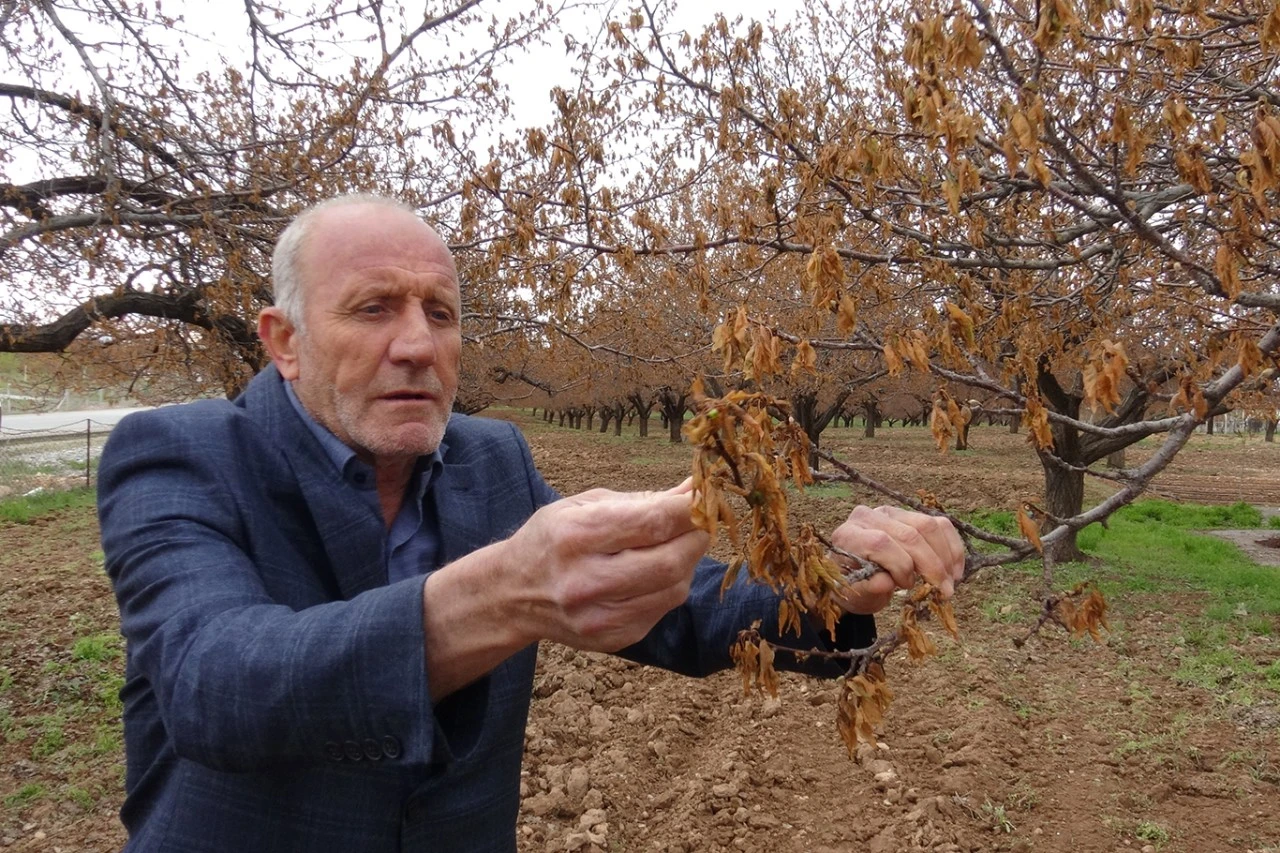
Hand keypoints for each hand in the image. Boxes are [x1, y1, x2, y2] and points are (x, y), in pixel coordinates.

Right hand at [505, 481, 708, 651]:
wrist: (513, 593)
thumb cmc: (553, 538)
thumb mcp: (585, 505)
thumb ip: (643, 500)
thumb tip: (695, 489)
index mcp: (576, 536)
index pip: (652, 522)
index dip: (690, 509)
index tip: (706, 496)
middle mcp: (585, 581)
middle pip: (671, 562)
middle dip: (697, 537)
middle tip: (700, 521)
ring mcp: (599, 616)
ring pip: (675, 589)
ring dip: (688, 563)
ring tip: (675, 545)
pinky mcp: (612, 639)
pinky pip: (663, 610)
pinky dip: (671, 587)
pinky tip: (655, 573)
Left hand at [828, 505, 964, 614]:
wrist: (854, 575)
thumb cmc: (855, 585)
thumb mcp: (857, 592)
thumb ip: (868, 586)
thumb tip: (886, 583)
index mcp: (849, 535)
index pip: (880, 542)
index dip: (900, 566)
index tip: (907, 587)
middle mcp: (868, 517)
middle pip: (910, 534)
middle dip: (932, 565)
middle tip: (944, 591)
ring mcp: (891, 512)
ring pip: (928, 526)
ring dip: (945, 557)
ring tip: (950, 583)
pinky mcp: (910, 515)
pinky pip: (939, 524)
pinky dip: (952, 548)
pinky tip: (955, 570)